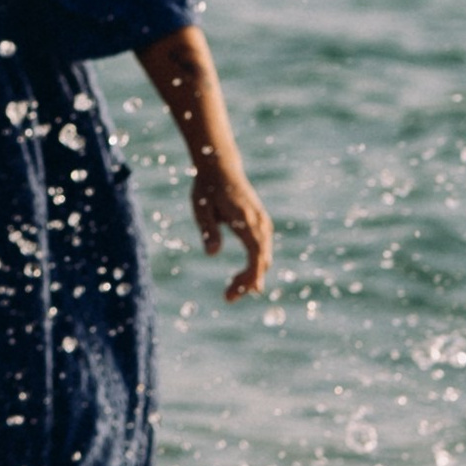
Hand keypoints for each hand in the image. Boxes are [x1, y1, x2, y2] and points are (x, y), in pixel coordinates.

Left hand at [191, 149, 272, 301]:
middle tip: (228, 298)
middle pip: (262, 259)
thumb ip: (208, 230)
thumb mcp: (201, 208)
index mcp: (246, 220)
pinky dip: (255, 265)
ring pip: (264, 256)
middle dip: (248, 281)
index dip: (249, 276)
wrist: (221, 167)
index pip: (255, 254)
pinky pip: (262, 249)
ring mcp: (263, 222)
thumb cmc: (208, 188)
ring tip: (233, 291)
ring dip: (252, 275)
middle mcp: (259, 222)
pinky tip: (244, 276)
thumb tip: (212, 253)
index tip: (237, 292)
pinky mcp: (261, 223)